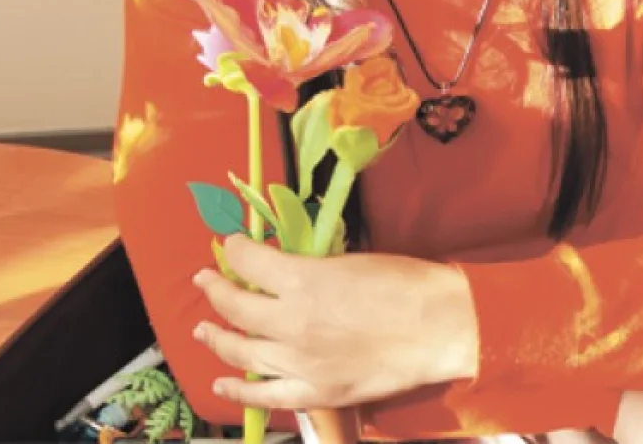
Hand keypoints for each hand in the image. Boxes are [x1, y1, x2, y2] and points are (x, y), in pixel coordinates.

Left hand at [191, 234, 477, 409]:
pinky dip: (239, 390)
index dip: (234, 250)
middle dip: (215, 288)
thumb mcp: (349, 259)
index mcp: (302, 280)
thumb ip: (308, 266)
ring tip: (203, 327)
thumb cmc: (402, 283)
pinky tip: (222, 382)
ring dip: (216, 337)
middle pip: (235, 306)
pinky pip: (265, 396)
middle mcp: (291, 322)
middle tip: (205, 279)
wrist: (439, 326)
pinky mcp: (316, 391)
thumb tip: (282, 266)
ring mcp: (300, 362)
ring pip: (240, 352)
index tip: (229, 245)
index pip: (249, 261)